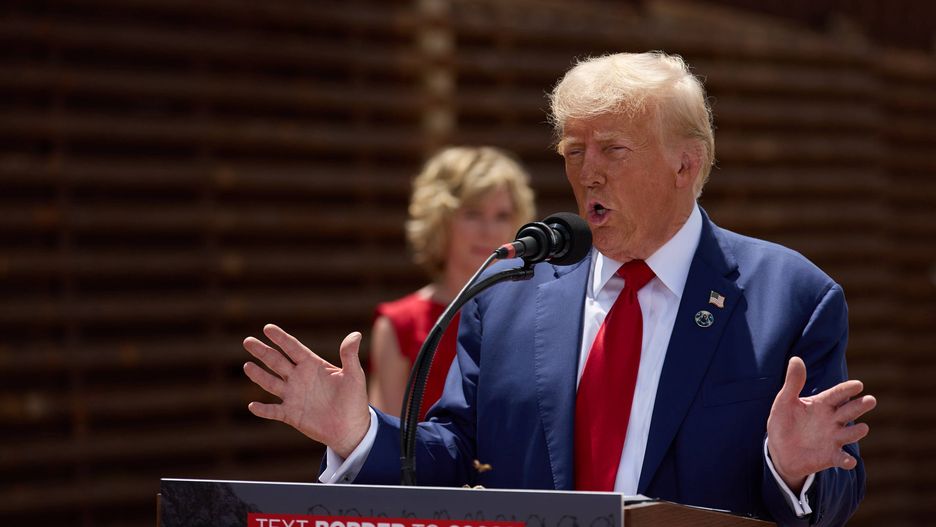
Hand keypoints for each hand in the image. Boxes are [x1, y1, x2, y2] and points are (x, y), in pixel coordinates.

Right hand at [243, 324, 370, 458]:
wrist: (351, 427)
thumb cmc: (354, 399)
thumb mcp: (354, 375)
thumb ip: (350, 355)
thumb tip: (356, 334)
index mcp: (312, 365)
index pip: (293, 348)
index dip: (281, 338)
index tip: (268, 328)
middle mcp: (299, 378)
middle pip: (277, 361)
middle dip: (262, 351)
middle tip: (248, 341)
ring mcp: (293, 396)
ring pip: (271, 383)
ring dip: (259, 375)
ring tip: (247, 366)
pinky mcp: (291, 414)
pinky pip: (273, 411)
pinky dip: (263, 410)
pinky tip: (253, 406)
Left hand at [767, 357, 875, 492]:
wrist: (779, 450)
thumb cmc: (784, 422)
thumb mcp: (784, 401)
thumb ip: (793, 382)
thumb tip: (795, 358)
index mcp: (822, 404)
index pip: (837, 394)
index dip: (846, 389)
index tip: (858, 384)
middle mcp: (832, 420)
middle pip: (849, 411)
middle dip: (859, 406)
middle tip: (870, 400)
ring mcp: (833, 438)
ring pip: (849, 434)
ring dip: (856, 432)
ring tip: (863, 428)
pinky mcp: (830, 456)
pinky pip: (841, 458)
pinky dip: (846, 460)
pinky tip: (849, 461)